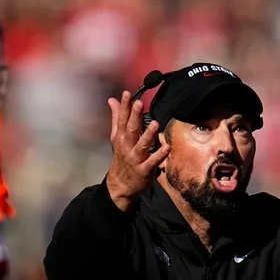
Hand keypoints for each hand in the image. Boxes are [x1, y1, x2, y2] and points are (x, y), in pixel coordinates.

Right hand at [106, 91, 171, 212]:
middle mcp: (127, 147)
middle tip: (139, 103)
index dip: (125, 106)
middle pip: (131, 130)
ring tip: (155, 123)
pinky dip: (159, 155)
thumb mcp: (116, 138)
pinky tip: (167, 147)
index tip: (127, 94)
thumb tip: (112, 100)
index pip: (122, 119)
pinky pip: (152, 161)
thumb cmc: (121, 158)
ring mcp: (135, 159)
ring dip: (148, 135)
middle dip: (134, 116)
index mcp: (120, 138)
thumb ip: (116, 118)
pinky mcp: (144, 170)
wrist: (119, 186)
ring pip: (142, 145)